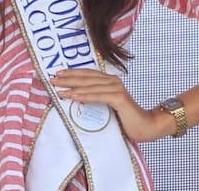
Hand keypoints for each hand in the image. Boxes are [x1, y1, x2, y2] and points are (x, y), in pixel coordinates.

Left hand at [52, 68, 166, 142]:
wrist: (146, 126)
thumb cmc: (126, 119)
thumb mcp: (107, 107)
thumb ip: (96, 100)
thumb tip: (76, 97)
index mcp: (110, 80)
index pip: (87, 74)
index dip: (72, 72)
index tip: (57, 74)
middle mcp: (113, 81)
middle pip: (86, 77)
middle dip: (68, 78)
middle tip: (52, 79)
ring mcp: (116, 88)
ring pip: (90, 86)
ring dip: (72, 87)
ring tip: (58, 89)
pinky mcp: (119, 98)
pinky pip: (98, 96)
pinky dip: (84, 96)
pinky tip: (73, 96)